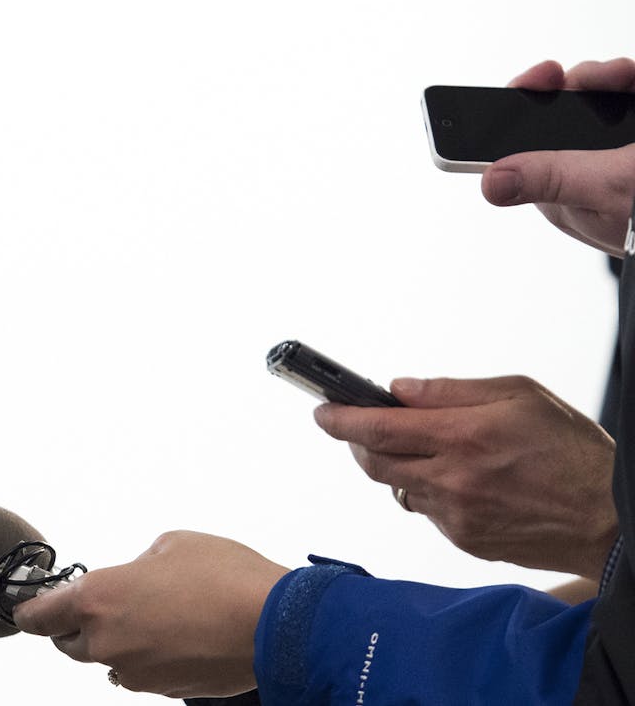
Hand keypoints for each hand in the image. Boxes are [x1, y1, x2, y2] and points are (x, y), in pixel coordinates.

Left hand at [11, 531, 287, 697]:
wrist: (275, 625)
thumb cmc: (225, 577)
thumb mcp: (170, 545)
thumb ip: (136, 565)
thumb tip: (132, 578)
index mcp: (97, 600)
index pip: (40, 617)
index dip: (29, 612)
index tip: (25, 610)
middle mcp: (107, 642)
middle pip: (69, 644)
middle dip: (77, 625)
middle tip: (100, 605)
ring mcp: (135, 672)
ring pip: (107, 660)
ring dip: (116, 642)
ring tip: (151, 617)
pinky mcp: (163, 691)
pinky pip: (140, 672)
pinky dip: (146, 657)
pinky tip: (175, 636)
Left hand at [314, 376, 616, 577]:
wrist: (610, 520)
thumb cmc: (573, 451)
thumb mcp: (521, 396)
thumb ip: (451, 391)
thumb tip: (399, 388)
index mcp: (464, 436)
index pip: (377, 427)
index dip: (340, 418)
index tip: (322, 410)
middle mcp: (452, 479)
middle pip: (372, 462)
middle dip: (354, 441)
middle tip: (355, 424)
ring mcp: (455, 515)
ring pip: (396, 486)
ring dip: (393, 465)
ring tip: (418, 446)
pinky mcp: (463, 540)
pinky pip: (425, 510)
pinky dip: (426, 489)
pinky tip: (456, 477)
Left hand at [481, 58, 634, 254]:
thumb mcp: (609, 189)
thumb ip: (553, 179)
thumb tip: (492, 185)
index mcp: (565, 193)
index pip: (525, 140)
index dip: (528, 101)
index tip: (548, 72)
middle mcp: (588, 174)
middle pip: (569, 109)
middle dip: (588, 82)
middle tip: (614, 75)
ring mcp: (619, 158)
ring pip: (606, 100)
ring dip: (618, 79)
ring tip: (631, 77)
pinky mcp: (633, 146)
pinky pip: (632, 101)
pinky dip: (634, 87)